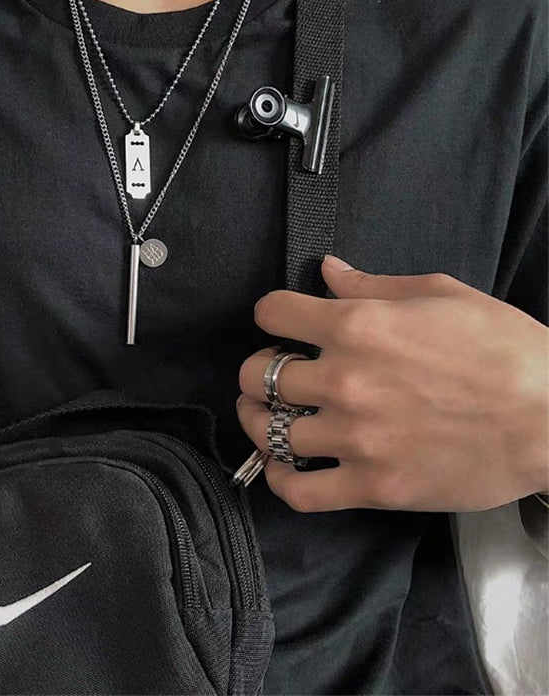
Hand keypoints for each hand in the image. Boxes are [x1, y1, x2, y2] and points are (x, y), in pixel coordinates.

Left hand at [236, 255, 548, 512]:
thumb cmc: (504, 348)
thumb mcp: (440, 293)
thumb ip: (371, 284)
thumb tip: (326, 270)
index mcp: (357, 325)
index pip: (271, 312)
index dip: (271, 315)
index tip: (280, 324)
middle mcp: (344, 379)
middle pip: (257, 374)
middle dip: (257, 370)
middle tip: (274, 374)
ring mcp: (355, 437)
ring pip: (267, 431)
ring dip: (259, 421)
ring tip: (267, 417)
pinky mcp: (372, 486)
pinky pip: (298, 491)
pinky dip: (279, 479)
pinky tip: (283, 467)